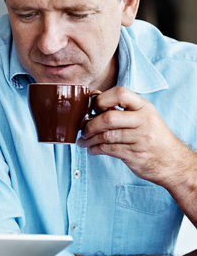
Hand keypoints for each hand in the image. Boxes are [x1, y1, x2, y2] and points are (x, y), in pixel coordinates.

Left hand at [77, 87, 191, 185]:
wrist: (171, 162)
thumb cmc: (151, 136)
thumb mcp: (143, 117)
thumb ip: (120, 108)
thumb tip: (94, 96)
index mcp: (144, 107)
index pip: (120, 93)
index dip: (102, 99)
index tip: (93, 108)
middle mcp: (144, 120)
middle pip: (109, 118)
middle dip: (90, 125)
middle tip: (83, 130)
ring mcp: (140, 138)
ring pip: (106, 136)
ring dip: (89, 140)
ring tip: (83, 142)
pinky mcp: (135, 154)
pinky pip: (108, 149)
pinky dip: (95, 150)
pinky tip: (92, 150)